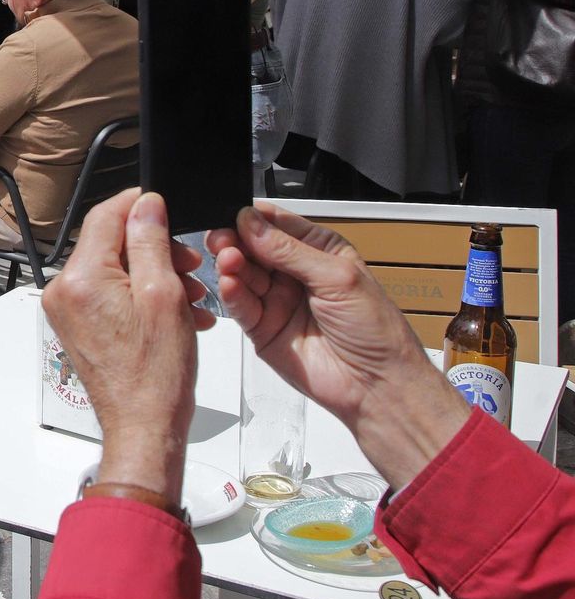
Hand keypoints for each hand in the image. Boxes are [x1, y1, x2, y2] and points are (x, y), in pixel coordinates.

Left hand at [42, 190, 213, 501]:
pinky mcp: (78, 327)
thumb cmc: (155, 376)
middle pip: (110, 244)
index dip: (139, 205)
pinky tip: (177, 312)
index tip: (164, 205)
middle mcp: (64, 291)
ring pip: (115, 270)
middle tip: (191, 265)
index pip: (105, 215)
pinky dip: (142, 296)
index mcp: (81, 278)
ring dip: (155, 274)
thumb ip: (150, 242)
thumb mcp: (163, 295)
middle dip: (155, 248)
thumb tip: (145, 206)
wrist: (143, 427)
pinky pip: (110, 295)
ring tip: (191, 296)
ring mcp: (68, 311)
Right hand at [207, 204, 469, 489]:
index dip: (254, 219)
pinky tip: (229, 284)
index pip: (278, 226)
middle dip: (236, 241)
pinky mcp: (263, 329)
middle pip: (253, 249)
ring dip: (232, 266)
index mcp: (319, 252)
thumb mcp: (337, 277)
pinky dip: (232, 294)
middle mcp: (295, 274)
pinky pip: (241, 306)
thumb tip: (251, 222)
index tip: (234, 214)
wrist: (376, 384)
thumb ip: (289, 250)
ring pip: (243, 275)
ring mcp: (278, 301)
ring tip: (229, 262)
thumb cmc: (374, 330)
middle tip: (222, 239)